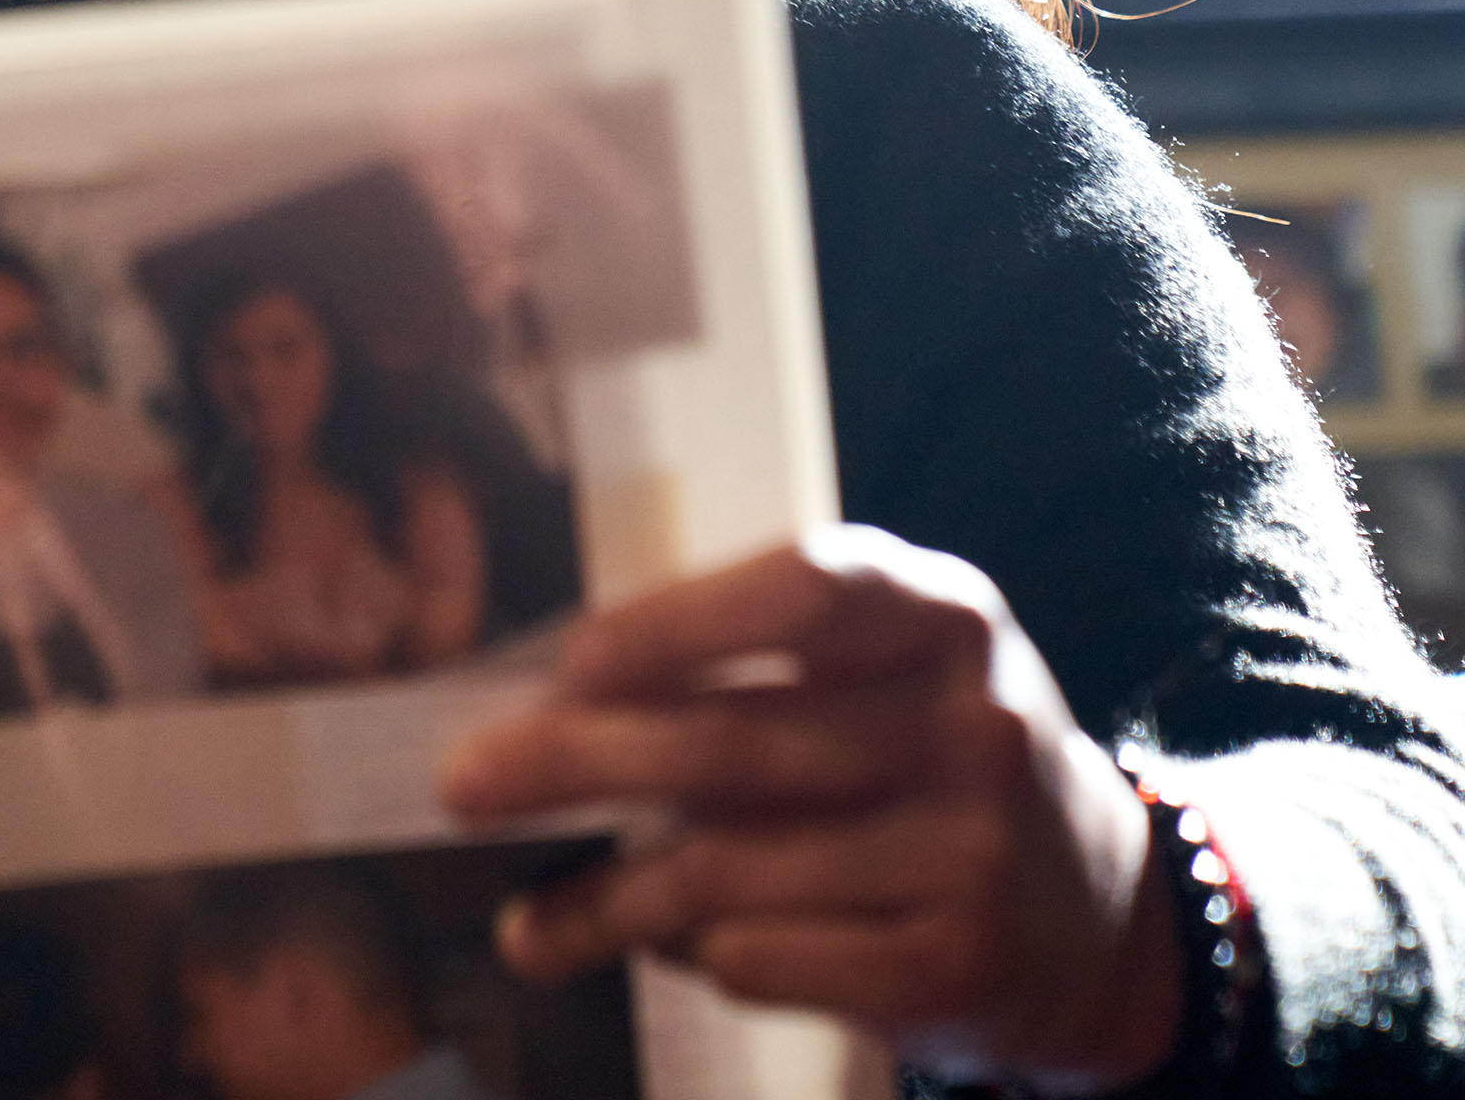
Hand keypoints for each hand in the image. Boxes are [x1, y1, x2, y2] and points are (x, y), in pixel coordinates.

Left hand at [438, 526, 1177, 1090]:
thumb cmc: (923, 755)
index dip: (675, 625)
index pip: (802, 593)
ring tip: (526, 925)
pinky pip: (766, 958)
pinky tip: (663, 949)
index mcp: (943, 614)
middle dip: (572, 765)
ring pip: (727, 871)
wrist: (1097, 909)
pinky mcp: (960, 965)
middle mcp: (974, 725)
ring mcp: (976, 852)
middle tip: (461, 786)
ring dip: (602, 899)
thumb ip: (741, 667)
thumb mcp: (875, 671)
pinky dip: (693, 956)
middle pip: (733, 742)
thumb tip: (547, 707)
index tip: (570, 663)